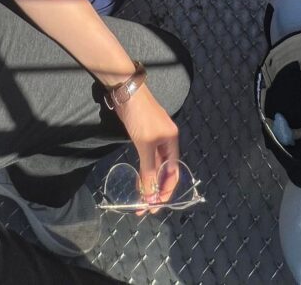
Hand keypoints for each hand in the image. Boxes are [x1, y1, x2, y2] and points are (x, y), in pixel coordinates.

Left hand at [113, 86, 179, 214]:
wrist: (127, 92)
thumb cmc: (140, 117)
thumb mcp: (145, 145)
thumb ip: (148, 170)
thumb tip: (150, 196)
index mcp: (172, 141)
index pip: (173, 172)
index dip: (166, 190)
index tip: (155, 206)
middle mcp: (166, 141)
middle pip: (164, 171)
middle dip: (157, 190)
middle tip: (145, 207)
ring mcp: (155, 139)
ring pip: (155, 166)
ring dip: (149, 182)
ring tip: (140, 199)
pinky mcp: (144, 136)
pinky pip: (147, 159)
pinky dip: (144, 171)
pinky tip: (138, 181)